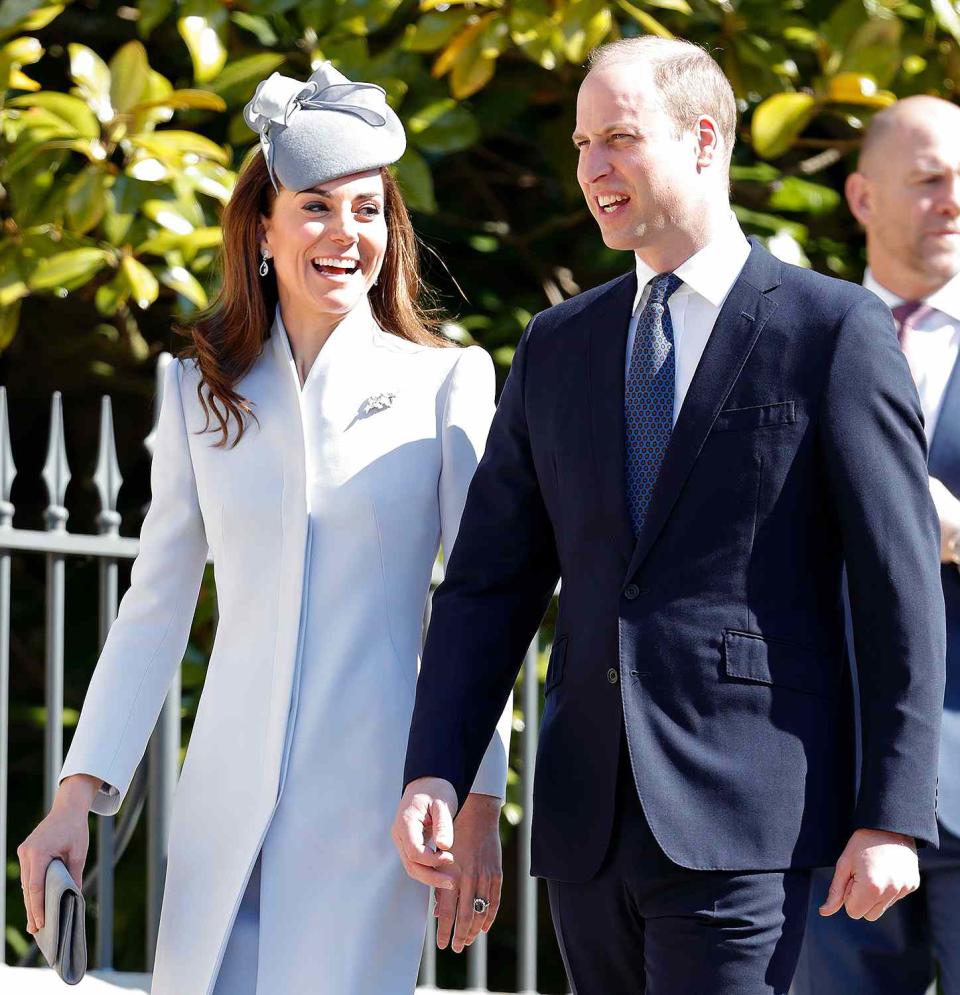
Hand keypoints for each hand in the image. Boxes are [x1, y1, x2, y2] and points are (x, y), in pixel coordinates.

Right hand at [17, 777, 96, 933]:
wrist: (68, 807)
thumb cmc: (76, 828)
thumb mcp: (79, 852)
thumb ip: (74, 875)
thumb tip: (75, 897)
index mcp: (39, 852)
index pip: (36, 886)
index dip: (38, 907)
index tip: (41, 923)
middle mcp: (27, 853)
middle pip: (28, 888)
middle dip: (33, 909)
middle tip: (36, 930)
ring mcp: (24, 852)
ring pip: (27, 883)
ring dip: (31, 901)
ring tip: (36, 923)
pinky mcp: (26, 852)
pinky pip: (28, 875)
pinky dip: (32, 889)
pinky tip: (35, 903)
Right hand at [391, 776, 458, 890]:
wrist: (428, 782)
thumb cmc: (436, 789)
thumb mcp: (443, 803)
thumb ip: (443, 824)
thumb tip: (445, 846)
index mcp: (405, 822)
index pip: (414, 851)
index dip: (432, 860)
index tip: (450, 858)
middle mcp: (399, 834)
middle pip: (411, 865)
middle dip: (431, 876)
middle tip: (453, 882)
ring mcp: (402, 840)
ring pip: (412, 867)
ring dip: (430, 876)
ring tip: (451, 881)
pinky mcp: (408, 843)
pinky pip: (415, 862)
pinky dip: (428, 869)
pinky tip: (444, 872)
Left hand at [435, 792, 502, 952]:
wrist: (477, 816)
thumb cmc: (453, 837)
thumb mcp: (440, 860)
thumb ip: (439, 886)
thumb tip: (438, 913)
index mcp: (452, 875)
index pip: (448, 913)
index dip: (445, 932)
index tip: (442, 944)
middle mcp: (469, 878)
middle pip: (465, 917)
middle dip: (460, 936)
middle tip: (456, 947)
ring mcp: (485, 877)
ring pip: (480, 912)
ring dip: (474, 930)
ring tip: (468, 940)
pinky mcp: (497, 874)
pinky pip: (494, 901)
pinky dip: (489, 917)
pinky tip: (483, 927)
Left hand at [819, 828, 918, 920]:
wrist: (890, 825)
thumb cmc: (862, 843)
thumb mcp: (844, 864)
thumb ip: (836, 890)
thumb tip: (824, 912)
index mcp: (871, 888)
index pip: (853, 912)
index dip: (849, 895)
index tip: (852, 878)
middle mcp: (891, 892)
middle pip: (869, 915)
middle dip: (862, 899)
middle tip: (862, 875)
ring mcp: (904, 889)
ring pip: (882, 908)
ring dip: (875, 895)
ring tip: (874, 871)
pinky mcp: (913, 885)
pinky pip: (895, 897)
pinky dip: (888, 888)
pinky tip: (886, 869)